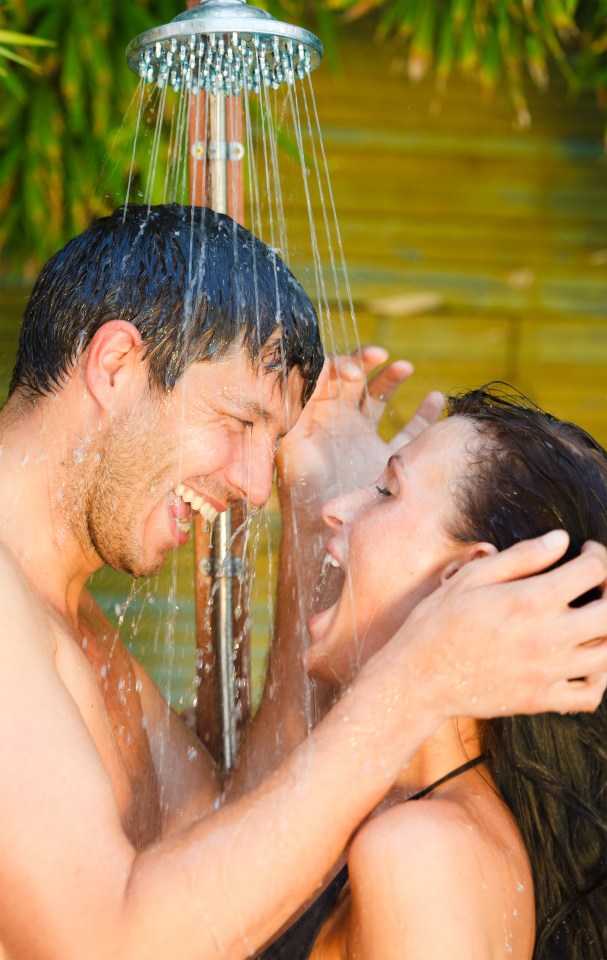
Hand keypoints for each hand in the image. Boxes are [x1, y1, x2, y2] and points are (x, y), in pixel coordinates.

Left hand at [277, 345, 443, 510]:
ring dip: (392, 377)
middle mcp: (337, 423)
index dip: (339, 365)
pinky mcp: (384, 458)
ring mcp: (361, 438)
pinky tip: (436, 398)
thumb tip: (312, 374)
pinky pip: (407, 429)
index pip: (325, 377)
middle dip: (365, 361)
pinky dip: (424, 413)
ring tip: (404, 367)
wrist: (325, 535)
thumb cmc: (305, 494)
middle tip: (379, 354)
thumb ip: (302, 412)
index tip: (353, 369)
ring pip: (379, 396)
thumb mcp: (296, 447)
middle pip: (353, 379)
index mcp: (314, 417)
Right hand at [382, 532, 606, 719]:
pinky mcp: (542, 699)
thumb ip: (521, 557)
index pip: (593, 571)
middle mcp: (547, 637)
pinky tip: (585, 661)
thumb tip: (561, 540)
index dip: (598, 555)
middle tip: (599, 583)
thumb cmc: (439, 621)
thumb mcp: (471, 577)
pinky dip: (600, 678)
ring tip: (594, 618)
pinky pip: (591, 694)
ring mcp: (548, 672)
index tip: (587, 552)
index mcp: (530, 601)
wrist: (419, 677)